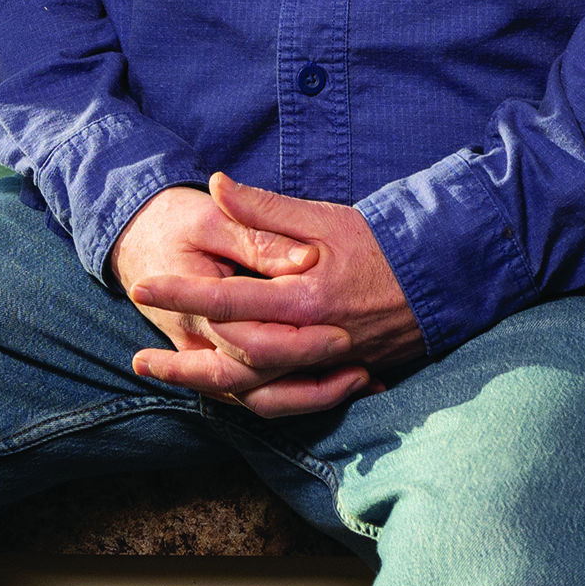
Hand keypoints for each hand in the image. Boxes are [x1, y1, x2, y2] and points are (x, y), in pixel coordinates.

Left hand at [127, 173, 424, 418]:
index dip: (183, 294)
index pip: (230, 301)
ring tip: (169, 379)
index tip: (143, 287)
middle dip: (185, 363)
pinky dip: (249, 399)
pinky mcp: (337, 376)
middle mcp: (313, 340)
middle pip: (235, 365)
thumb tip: (218, 185)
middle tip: (140, 360)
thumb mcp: (323, 216)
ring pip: (258, 392)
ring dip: (209, 387)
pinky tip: (221, 390)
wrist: (444, 278)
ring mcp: (327, 366)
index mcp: (305, 297)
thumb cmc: (381, 241)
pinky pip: (286, 400)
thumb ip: (266, 209)